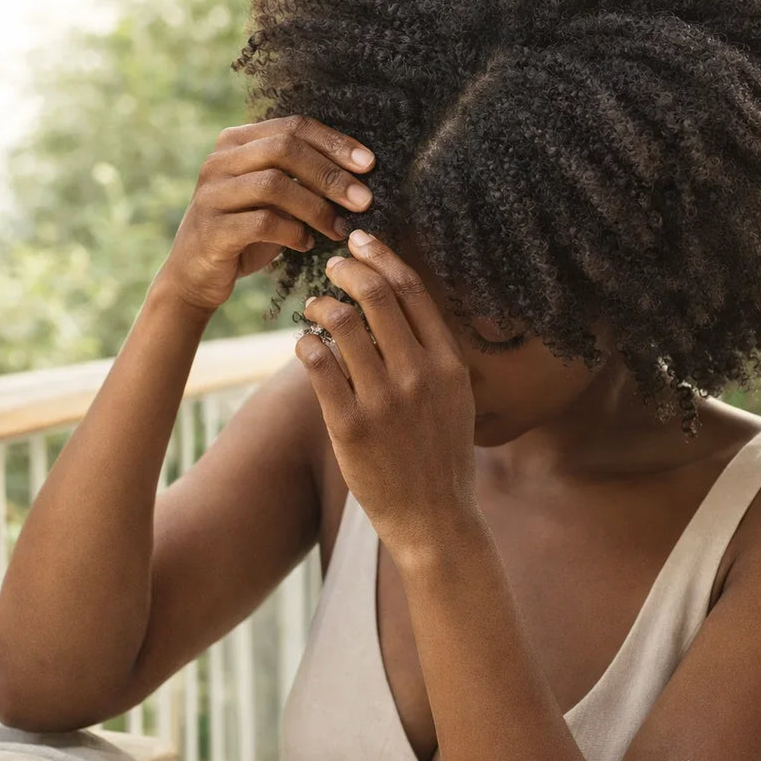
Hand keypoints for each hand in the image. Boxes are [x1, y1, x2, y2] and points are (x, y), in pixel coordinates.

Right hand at [157, 115, 375, 312]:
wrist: (195, 276)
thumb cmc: (244, 235)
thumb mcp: (272, 201)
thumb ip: (300, 180)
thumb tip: (358, 174)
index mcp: (236, 142)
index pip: (294, 127)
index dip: (335, 143)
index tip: (369, 164)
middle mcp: (219, 160)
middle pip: (285, 148)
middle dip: (330, 174)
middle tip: (363, 200)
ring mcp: (212, 194)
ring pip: (274, 184)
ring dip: (316, 207)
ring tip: (338, 228)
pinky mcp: (212, 229)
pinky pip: (262, 223)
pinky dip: (292, 233)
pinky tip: (306, 245)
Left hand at [296, 230, 482, 566]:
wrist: (435, 519)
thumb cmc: (442, 457)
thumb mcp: (456, 400)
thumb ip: (435, 356)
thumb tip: (406, 310)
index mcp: (447, 363)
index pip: (413, 290)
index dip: (383, 257)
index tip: (362, 242)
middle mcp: (418, 374)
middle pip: (377, 295)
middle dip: (348, 267)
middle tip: (330, 263)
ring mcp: (384, 401)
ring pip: (342, 324)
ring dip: (320, 305)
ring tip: (312, 308)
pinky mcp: (350, 427)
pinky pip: (319, 366)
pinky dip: (306, 344)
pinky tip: (303, 343)